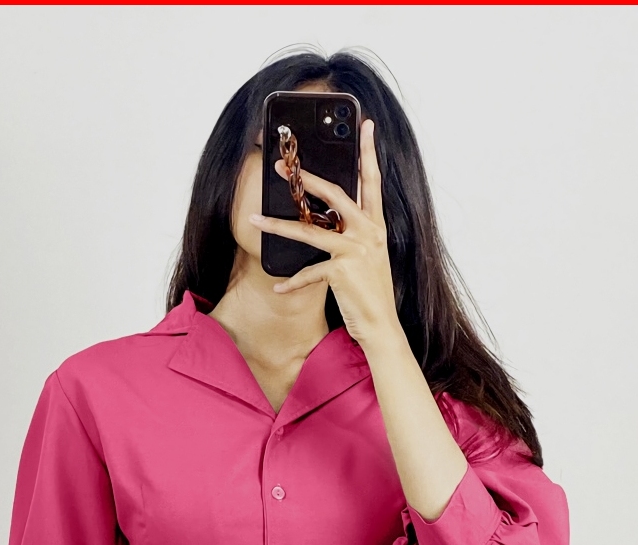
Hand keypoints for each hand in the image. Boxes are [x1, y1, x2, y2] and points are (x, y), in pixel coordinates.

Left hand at [249, 119, 403, 354]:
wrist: (381, 326)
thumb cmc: (370, 293)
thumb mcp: (368, 258)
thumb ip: (353, 235)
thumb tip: (328, 219)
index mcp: (375, 226)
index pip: (372, 181)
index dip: (369, 151)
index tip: (364, 124)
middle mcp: (368, 233)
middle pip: (334, 194)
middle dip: (305, 178)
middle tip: (279, 166)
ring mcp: (355, 251)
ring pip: (309, 231)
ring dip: (278, 225)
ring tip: (255, 219)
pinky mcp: (342, 271)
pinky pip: (307, 272)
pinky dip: (291, 282)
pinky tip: (278, 288)